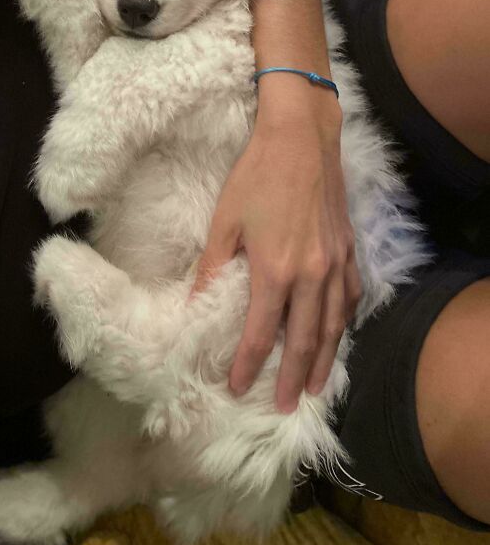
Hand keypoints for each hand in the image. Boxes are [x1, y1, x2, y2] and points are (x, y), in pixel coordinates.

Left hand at [192, 85, 359, 411]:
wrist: (301, 138)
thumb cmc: (256, 175)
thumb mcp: (225, 222)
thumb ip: (214, 269)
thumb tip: (194, 305)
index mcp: (276, 271)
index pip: (263, 333)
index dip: (249, 364)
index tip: (237, 388)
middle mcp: (311, 275)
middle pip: (305, 339)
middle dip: (293, 376)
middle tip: (285, 406)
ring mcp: (335, 263)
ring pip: (334, 324)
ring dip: (325, 359)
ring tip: (314, 386)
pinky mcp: (348, 248)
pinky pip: (350, 296)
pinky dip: (345, 322)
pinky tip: (339, 333)